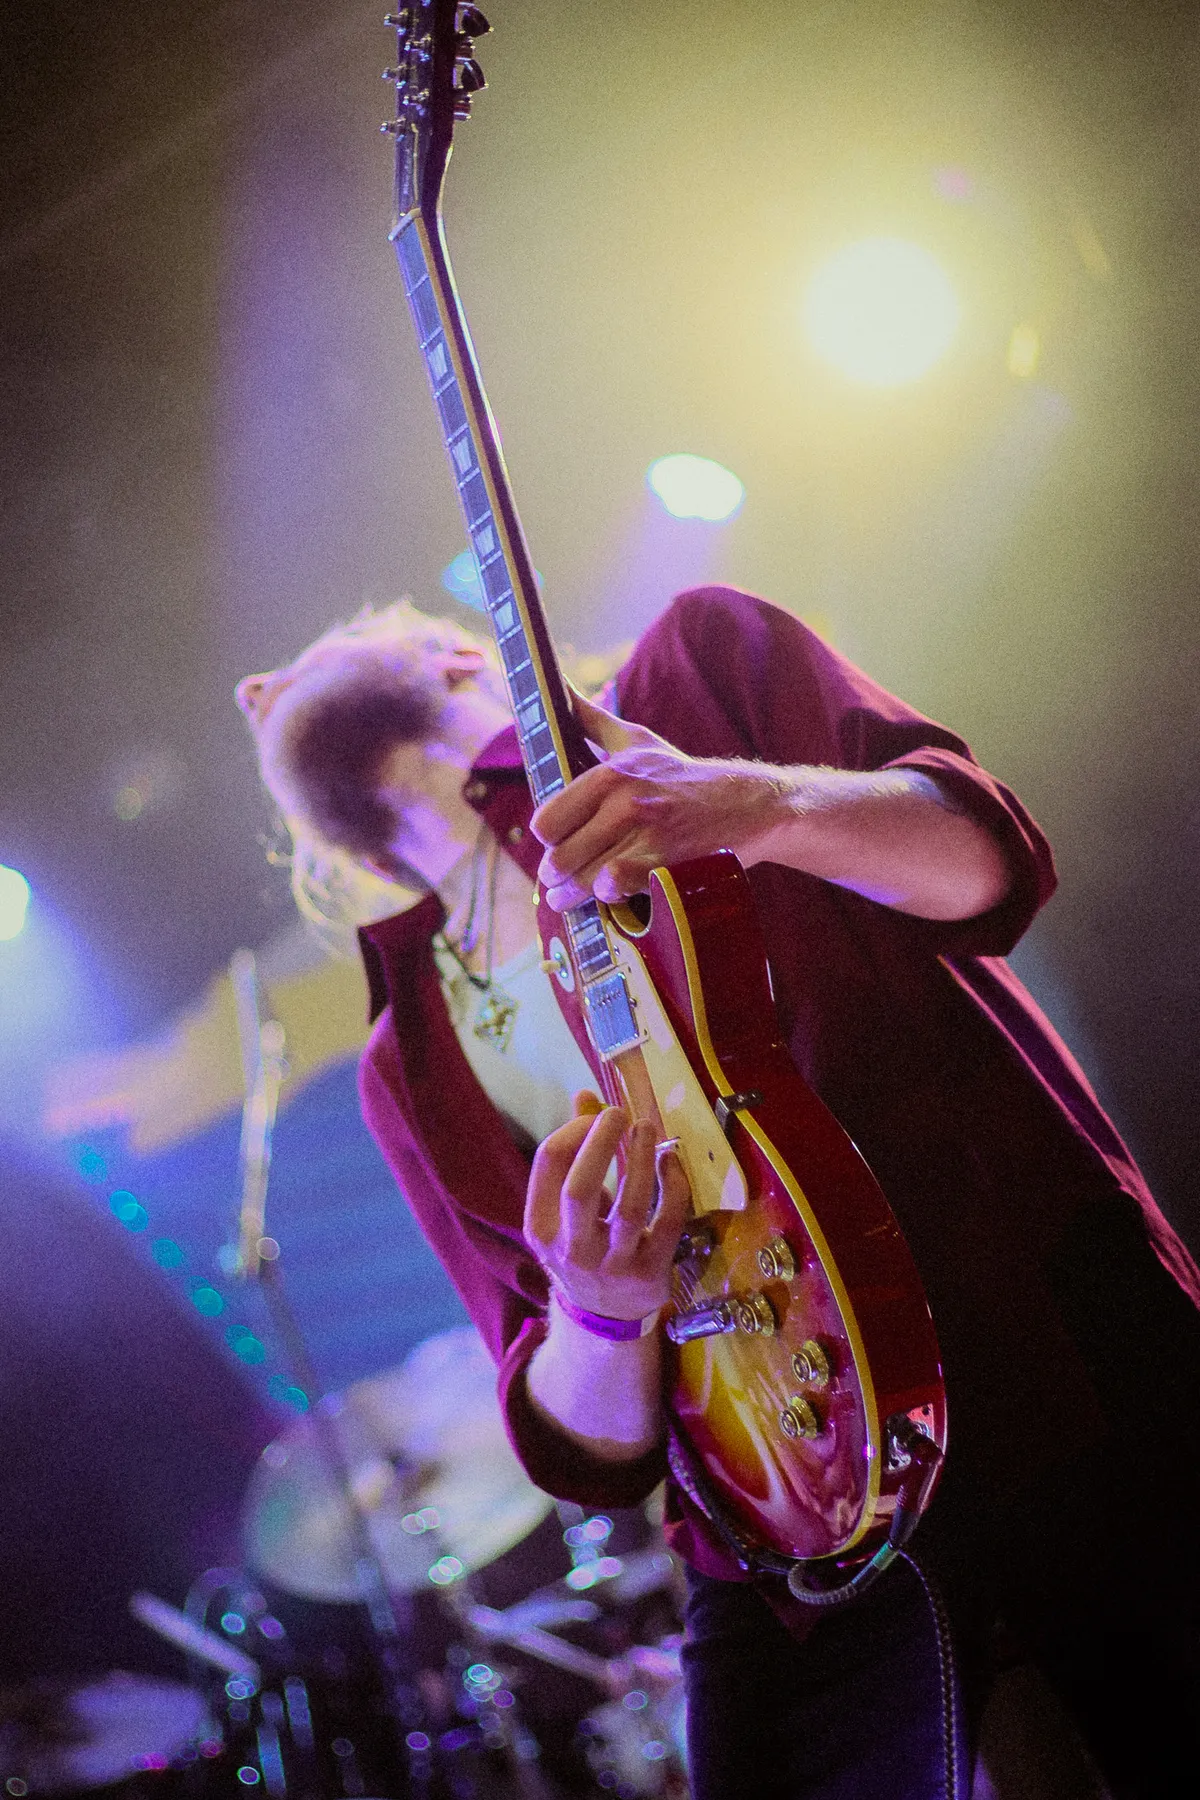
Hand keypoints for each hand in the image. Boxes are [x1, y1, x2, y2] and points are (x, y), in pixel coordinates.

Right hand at [525, 1094, 690, 1321]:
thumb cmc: (581, 1246)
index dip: (575, 1129)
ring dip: (641, 1159)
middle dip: (601, 1141)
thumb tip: (585, 1095)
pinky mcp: (650, 1272)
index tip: (596, 1116)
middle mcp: (571, 1248)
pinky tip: (670, 1162)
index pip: (549, 1164)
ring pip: (630, 1205)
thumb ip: (574, 1152)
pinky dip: (673, 1186)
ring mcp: (612, 1264)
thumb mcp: (562, 1210)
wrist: (602, 1317)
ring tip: (648, 1128)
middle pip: (580, 1187)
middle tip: (619, 1114)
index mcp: (540, 1227)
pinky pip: (668, 1221)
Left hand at [531, 690, 783, 910]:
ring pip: (584, 880)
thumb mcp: (636, 741)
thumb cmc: (681, 775)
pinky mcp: (668, 864)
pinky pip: (618, 889)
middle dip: (556, 874)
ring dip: (573, 895)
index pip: (548, 821)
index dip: (548, 838)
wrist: (746, 804)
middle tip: (558, 881)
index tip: (555, 843)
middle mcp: (625, 803)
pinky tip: (608, 895)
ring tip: (569, 898)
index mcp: (610, 775)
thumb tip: (558, 689)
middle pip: (560, 856)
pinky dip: (609, 896)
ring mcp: (647, 836)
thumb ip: (591, 720)